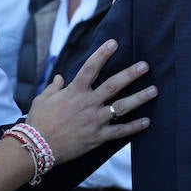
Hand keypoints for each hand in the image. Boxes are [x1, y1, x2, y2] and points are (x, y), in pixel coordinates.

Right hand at [25, 39, 156, 162]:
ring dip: (139, 98)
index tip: (114, 43)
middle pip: (113, 85)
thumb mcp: (42, 99)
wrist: (37, 147)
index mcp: (74, 91)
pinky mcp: (97, 137)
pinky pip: (119, 131)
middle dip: (130, 74)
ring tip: (154, 90)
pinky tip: (147, 121)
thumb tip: (60, 78)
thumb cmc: (38, 122)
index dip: (102, 54)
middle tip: (145, 66)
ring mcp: (94, 120)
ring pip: (121, 107)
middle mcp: (88, 103)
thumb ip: (54, 87)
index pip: (91, 67)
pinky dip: (134, 127)